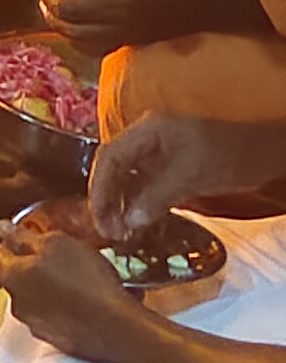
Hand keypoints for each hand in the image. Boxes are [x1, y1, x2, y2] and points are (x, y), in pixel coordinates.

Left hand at [0, 210, 141, 361]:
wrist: (114, 328)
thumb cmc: (85, 280)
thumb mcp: (56, 243)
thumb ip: (23, 236)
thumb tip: (3, 228)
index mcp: (11, 277)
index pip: (0, 253)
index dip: (16, 241)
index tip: (36, 236)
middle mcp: (16, 304)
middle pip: (17, 277)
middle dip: (34, 264)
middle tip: (61, 256)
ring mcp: (35, 325)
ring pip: (35, 297)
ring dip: (49, 287)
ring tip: (77, 278)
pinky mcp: (56, 340)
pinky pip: (53, 316)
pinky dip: (62, 306)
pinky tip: (83, 300)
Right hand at [92, 110, 237, 242]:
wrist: (263, 151)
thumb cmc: (228, 155)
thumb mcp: (190, 175)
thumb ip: (156, 196)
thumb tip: (129, 222)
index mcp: (148, 130)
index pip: (110, 157)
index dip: (100, 189)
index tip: (100, 219)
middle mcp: (149, 139)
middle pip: (115, 167)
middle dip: (108, 199)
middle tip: (108, 232)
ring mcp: (160, 153)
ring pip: (130, 179)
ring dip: (123, 205)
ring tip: (121, 233)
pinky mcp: (173, 168)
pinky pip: (146, 186)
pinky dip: (140, 205)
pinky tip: (140, 223)